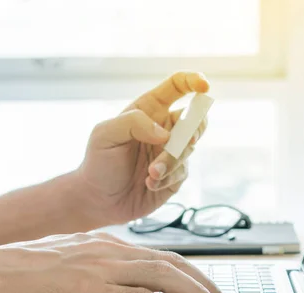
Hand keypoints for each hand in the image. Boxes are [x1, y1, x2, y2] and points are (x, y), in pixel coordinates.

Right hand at [0, 232, 230, 292]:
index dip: (187, 270)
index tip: (203, 283)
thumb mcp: (66, 258)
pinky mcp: (94, 292)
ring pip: (165, 277)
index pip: (158, 254)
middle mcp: (110, 250)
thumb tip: (114, 280)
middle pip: (171, 262)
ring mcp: (103, 269)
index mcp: (104, 242)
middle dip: (202, 282)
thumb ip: (94, 264)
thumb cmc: (21, 270)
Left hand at [76, 71, 208, 226]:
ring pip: (189, 148)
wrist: (99, 200)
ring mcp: (172, 151)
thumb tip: (165, 133)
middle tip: (185, 140)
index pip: (177, 86)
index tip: (204, 86)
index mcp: (149, 109)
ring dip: (170, 161)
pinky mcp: (176, 174)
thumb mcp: (105, 134)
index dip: (193, 81)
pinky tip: (148, 183)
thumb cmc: (99, 162)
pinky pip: (182, 171)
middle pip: (195, 118)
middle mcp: (164, 128)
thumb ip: (134, 123)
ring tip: (150, 173)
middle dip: (194, 128)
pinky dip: (166, 178)